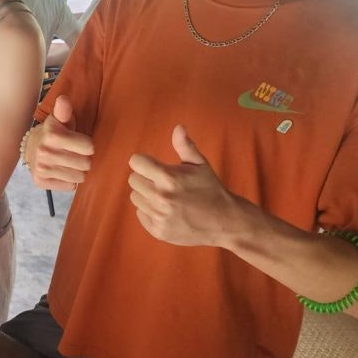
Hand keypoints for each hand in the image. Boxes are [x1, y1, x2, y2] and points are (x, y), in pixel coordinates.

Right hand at [27, 95, 94, 190]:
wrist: (29, 149)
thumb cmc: (52, 133)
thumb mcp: (59, 120)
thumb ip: (64, 110)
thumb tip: (64, 100)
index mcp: (53, 136)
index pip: (89, 148)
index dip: (87, 145)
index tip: (80, 142)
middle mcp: (46, 153)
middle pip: (86, 164)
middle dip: (84, 159)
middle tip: (75, 154)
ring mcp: (42, 169)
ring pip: (79, 177)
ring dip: (77, 171)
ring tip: (69, 163)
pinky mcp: (41, 182)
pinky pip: (70, 186)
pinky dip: (69, 180)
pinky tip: (62, 171)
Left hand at [127, 125, 238, 246]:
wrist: (224, 221)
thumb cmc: (210, 189)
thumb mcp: (200, 164)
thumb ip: (185, 146)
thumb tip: (178, 127)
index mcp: (169, 178)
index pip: (136, 162)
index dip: (143, 162)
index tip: (152, 166)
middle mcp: (160, 197)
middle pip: (133, 180)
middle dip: (145, 178)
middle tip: (161, 182)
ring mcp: (158, 216)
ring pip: (135, 197)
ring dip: (146, 195)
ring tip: (165, 196)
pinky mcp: (157, 231)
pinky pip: (140, 214)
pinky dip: (149, 211)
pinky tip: (166, 210)